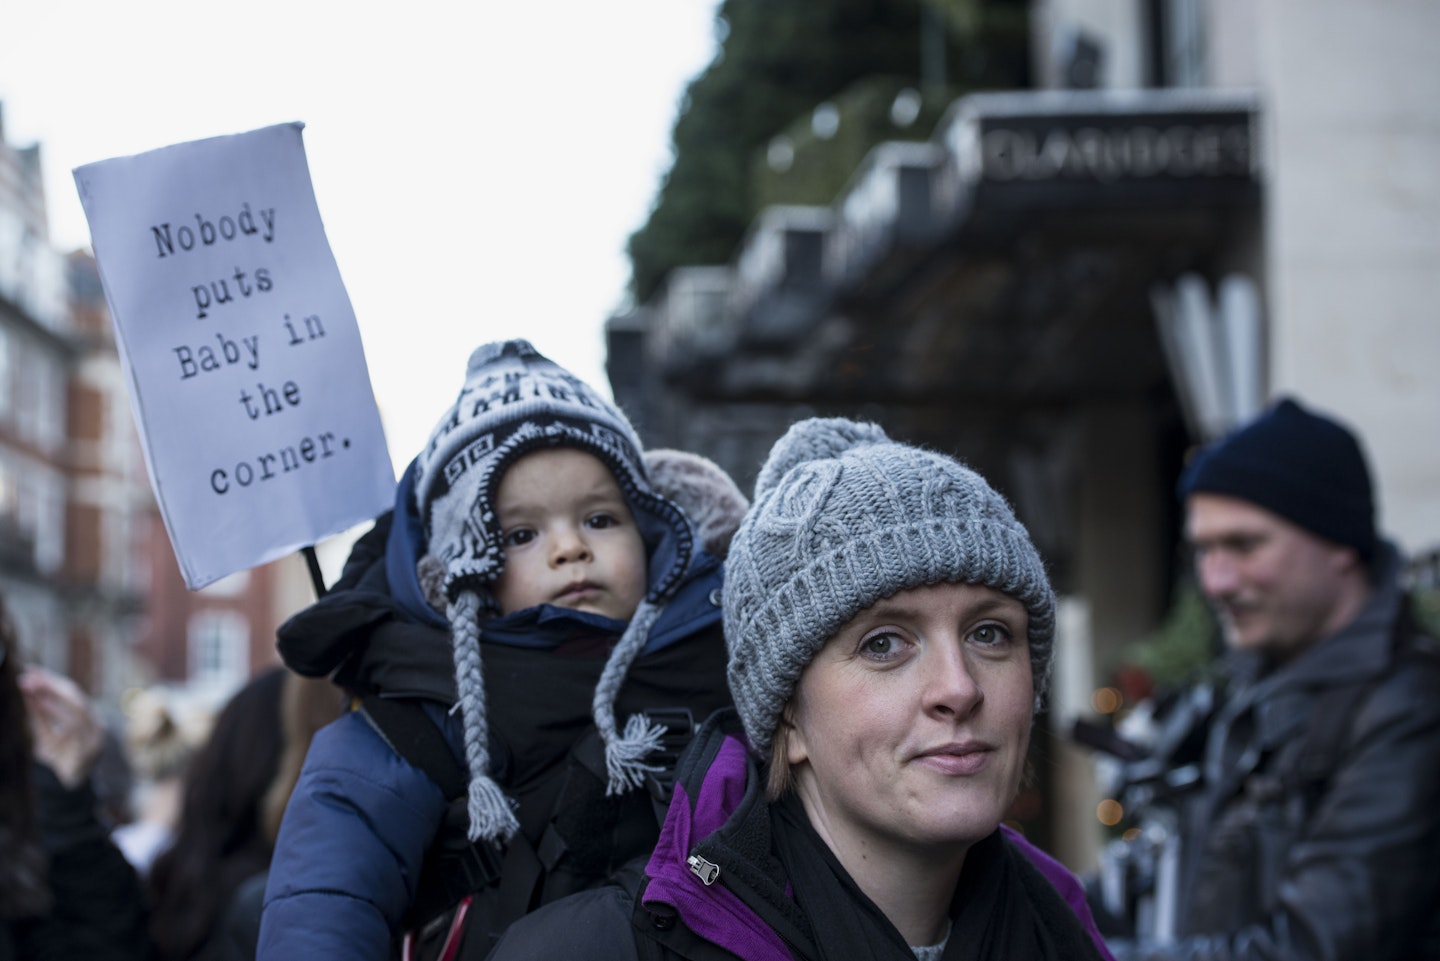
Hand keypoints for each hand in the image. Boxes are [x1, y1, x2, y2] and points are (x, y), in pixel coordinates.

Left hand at [19, 668, 103, 788]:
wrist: (67, 794)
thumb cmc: (57, 762)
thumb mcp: (45, 734)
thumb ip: (39, 714)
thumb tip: (27, 687)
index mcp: (89, 720)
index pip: (72, 693)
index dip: (52, 680)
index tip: (30, 670)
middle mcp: (96, 725)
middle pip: (76, 696)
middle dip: (51, 684)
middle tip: (28, 676)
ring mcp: (96, 737)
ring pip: (77, 707)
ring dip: (52, 694)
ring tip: (31, 685)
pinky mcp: (89, 749)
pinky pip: (73, 725)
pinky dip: (55, 710)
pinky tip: (39, 702)